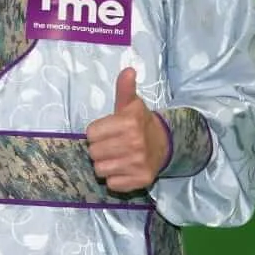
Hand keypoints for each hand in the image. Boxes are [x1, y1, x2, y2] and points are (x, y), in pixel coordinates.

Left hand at [85, 67, 168, 192]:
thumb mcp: (130, 104)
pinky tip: (124, 168)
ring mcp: (138, 163)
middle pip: (93, 152)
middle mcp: (134, 144)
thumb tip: (128, 70)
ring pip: (100, 169)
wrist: (164, 144)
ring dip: (106, 164)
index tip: (108, 131)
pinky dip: (115, 179)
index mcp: (128, 123)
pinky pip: (112, 184)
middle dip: (100, 148)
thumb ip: (125, 88)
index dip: (97, 132)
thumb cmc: (139, 123)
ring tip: (118, 156)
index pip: (90, 134)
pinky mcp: (141, 180)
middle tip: (113, 144)